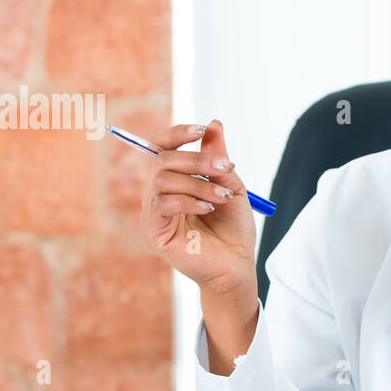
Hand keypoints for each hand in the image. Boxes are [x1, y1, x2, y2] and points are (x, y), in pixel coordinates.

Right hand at [139, 119, 258, 302]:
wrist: (237, 266)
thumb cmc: (233, 230)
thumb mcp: (231, 186)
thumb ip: (218, 158)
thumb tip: (213, 124)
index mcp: (174, 182)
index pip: (162, 148)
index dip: (176, 134)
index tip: (201, 128)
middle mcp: (158, 195)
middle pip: (162, 160)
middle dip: (197, 159)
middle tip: (226, 168)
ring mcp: (153, 214)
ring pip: (162, 180)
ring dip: (198, 183)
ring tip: (223, 196)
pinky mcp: (154, 232)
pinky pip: (160, 204)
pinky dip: (187, 200)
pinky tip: (208, 208)